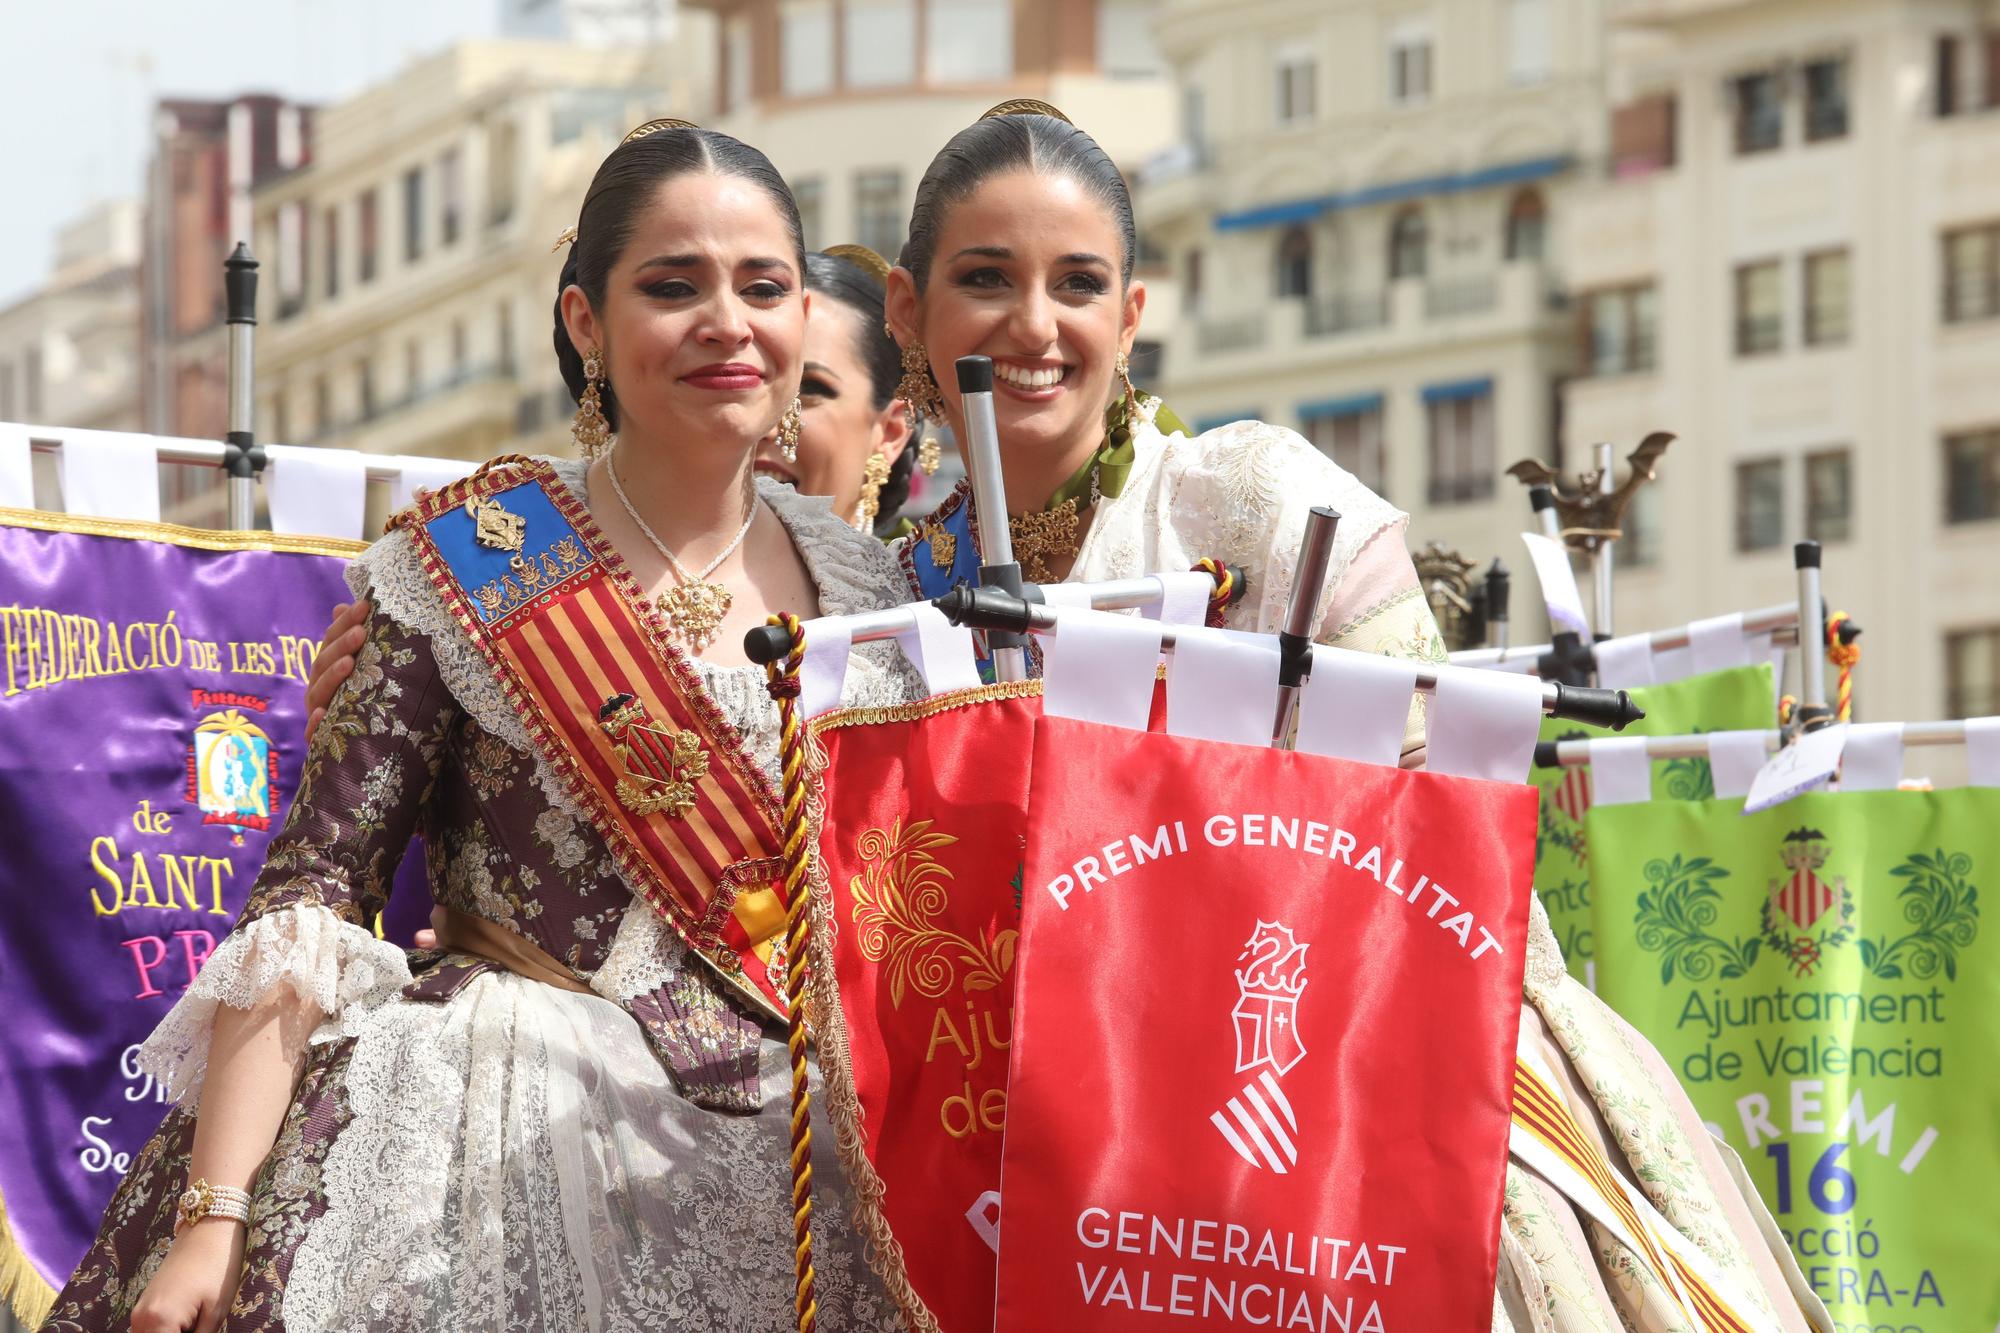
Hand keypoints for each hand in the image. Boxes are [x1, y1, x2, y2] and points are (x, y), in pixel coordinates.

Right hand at [128, 1218, 245, 1332]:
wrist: (208, 1229)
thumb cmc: (218, 1267)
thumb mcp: (216, 1312)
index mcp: (158, 1321)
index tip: (201, 1330)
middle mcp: (140, 1319)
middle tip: (200, 1325)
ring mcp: (139, 1311)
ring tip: (196, 1321)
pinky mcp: (145, 1305)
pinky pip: (150, 1330)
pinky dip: (166, 1330)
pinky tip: (189, 1321)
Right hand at [303, 600, 370, 741]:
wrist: (358, 751)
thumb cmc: (360, 701)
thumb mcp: (362, 670)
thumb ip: (353, 640)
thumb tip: (341, 607)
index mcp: (327, 670)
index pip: (332, 641)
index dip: (345, 622)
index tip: (364, 605)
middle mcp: (319, 689)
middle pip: (324, 663)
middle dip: (341, 645)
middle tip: (361, 631)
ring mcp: (317, 713)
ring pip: (319, 692)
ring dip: (332, 676)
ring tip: (349, 663)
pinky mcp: (319, 741)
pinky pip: (314, 734)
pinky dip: (316, 724)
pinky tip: (321, 714)